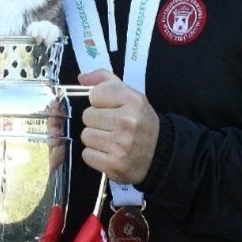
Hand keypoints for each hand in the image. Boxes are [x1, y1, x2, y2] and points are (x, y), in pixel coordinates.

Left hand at [78, 70, 159, 184]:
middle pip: (87, 116)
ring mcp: (121, 145)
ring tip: (110, 139)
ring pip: (86, 135)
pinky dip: (95, 155)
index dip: (99, 101)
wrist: (159, 153)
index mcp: (133, 100)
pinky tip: (109, 152)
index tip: (110, 108)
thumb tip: (82, 78)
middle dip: (96, 121)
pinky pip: (87, 154)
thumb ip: (105, 81)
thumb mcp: (130, 95)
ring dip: (95, 138)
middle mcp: (128, 122)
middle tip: (111, 126)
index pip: (95, 94)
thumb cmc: (140, 122)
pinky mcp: (114, 164)